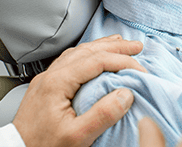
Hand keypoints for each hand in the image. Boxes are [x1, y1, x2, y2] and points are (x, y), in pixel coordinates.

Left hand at [12, 34, 145, 146]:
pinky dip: (87, 54)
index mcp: (57, 82)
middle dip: (114, 46)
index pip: (95, 61)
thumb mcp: (76, 137)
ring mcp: (47, 78)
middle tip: (136, 46)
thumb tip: (125, 95)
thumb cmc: (43, 146)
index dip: (120, 61)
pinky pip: (69, 60)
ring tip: (119, 44)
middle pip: (87, 50)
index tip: (139, 69)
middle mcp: (51, 75)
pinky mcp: (46, 85)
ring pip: (77, 52)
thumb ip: (102, 115)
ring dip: (100, 46)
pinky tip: (93, 57)